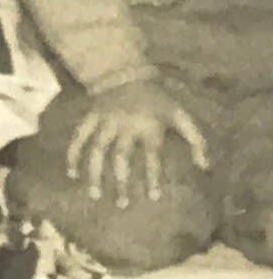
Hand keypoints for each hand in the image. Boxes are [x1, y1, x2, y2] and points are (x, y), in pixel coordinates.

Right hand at [67, 77, 209, 208]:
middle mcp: (124, 126)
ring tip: (95, 195)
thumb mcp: (180, 114)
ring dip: (94, 173)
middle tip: (122, 205)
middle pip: (120, 156)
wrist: (126, 73)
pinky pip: (78, 137)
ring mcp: (104, 122)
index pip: (151, 155)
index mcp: (148, 126)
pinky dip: (73, 154)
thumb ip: (195, 139)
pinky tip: (72, 173)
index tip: (153, 198)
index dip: (153, 176)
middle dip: (120, 181)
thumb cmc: (157, 100)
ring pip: (96, 150)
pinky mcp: (90, 118)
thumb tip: (206, 167)